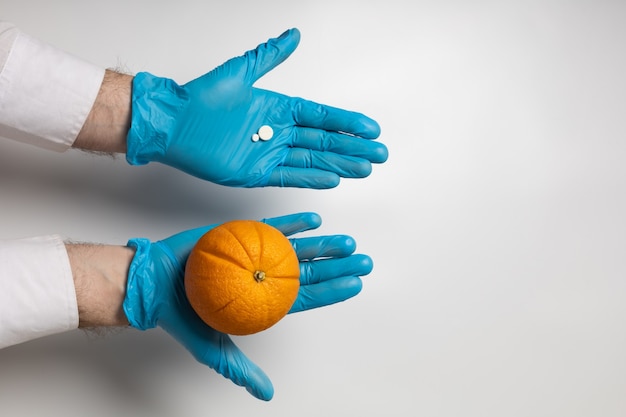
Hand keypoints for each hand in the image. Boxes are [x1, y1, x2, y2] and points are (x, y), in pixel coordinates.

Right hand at [122, 212, 372, 399]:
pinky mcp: (241, 235)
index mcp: (263, 302)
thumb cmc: (183, 317)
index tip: (356, 284)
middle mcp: (264, 278)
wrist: (153, 283)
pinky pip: (271, 227)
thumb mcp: (214, 350)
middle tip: (363, 259)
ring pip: (296, 249)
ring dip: (323, 244)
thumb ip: (241, 370)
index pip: (306, 298)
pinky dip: (293, 224)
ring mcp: (255, 256)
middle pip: (309, 272)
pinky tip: (313, 220)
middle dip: (339, 266)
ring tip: (346, 240)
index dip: (332, 292)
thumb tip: (266, 395)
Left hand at [125, 28, 387, 187]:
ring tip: (365, 169)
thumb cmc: (201, 97)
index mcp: (278, 108)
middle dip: (353, 148)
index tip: (370, 128)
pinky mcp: (256, 172)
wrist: (173, 123)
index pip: (321, 117)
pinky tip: (334, 179)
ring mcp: (269, 153)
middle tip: (379, 155)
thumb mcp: (240, 71)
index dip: (346, 123)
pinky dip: (312, 178)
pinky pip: (290, 175)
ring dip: (340, 164)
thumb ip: (270, 55)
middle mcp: (278, 132)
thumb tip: (294, 35)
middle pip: (324, 142)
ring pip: (312, 160)